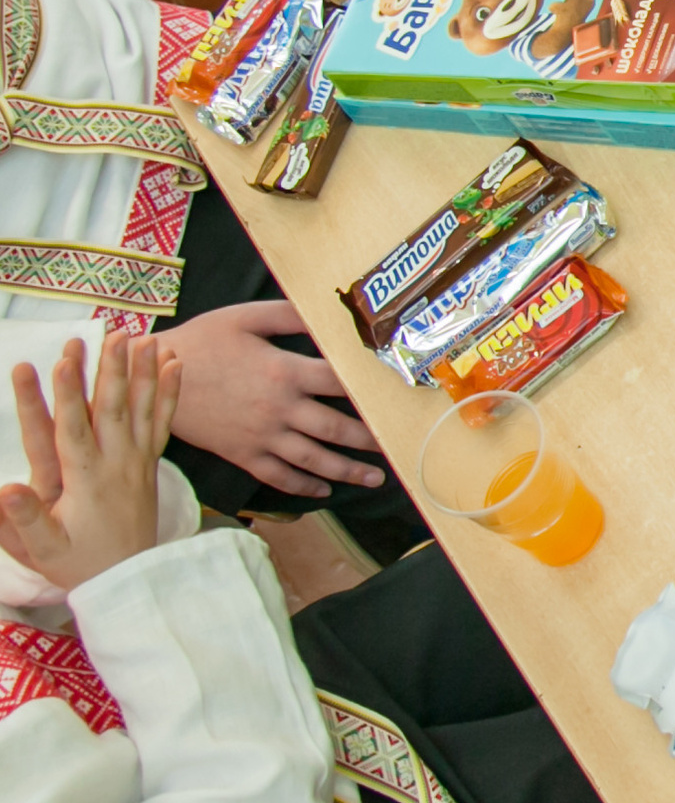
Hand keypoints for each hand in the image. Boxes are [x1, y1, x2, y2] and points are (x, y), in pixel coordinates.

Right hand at [0, 333, 180, 592]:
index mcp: (84, 480)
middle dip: (108, 370)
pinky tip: (175, 364)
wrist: (128, 579)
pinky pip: (162, 422)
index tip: (60, 361)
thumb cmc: (78, 563)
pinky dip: (169, 392)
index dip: (64, 395)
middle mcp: (115, 464)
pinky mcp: (149, 463)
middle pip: (111, 409)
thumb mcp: (43, 548)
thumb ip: (24, 518)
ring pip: (141, 409)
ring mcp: (137, 461)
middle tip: (108, 335)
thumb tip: (4, 489)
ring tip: (145, 337)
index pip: (71, 429)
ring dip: (142, 372)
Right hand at [160, 301, 383, 499]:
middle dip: (369, 440)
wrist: (150, 377)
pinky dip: (303, 486)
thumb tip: (323, 312)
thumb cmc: (202, 341)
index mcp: (284, 372)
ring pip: (313, 459)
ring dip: (347, 470)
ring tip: (375, 478)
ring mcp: (261, 436)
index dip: (369, 390)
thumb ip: (288, 315)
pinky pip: (279, 476)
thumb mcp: (244, 317)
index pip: (339, 383)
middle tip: (396, 447)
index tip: (394, 397)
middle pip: (336, 429)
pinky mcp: (242, 455)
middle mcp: (279, 409)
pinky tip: (323, 490)